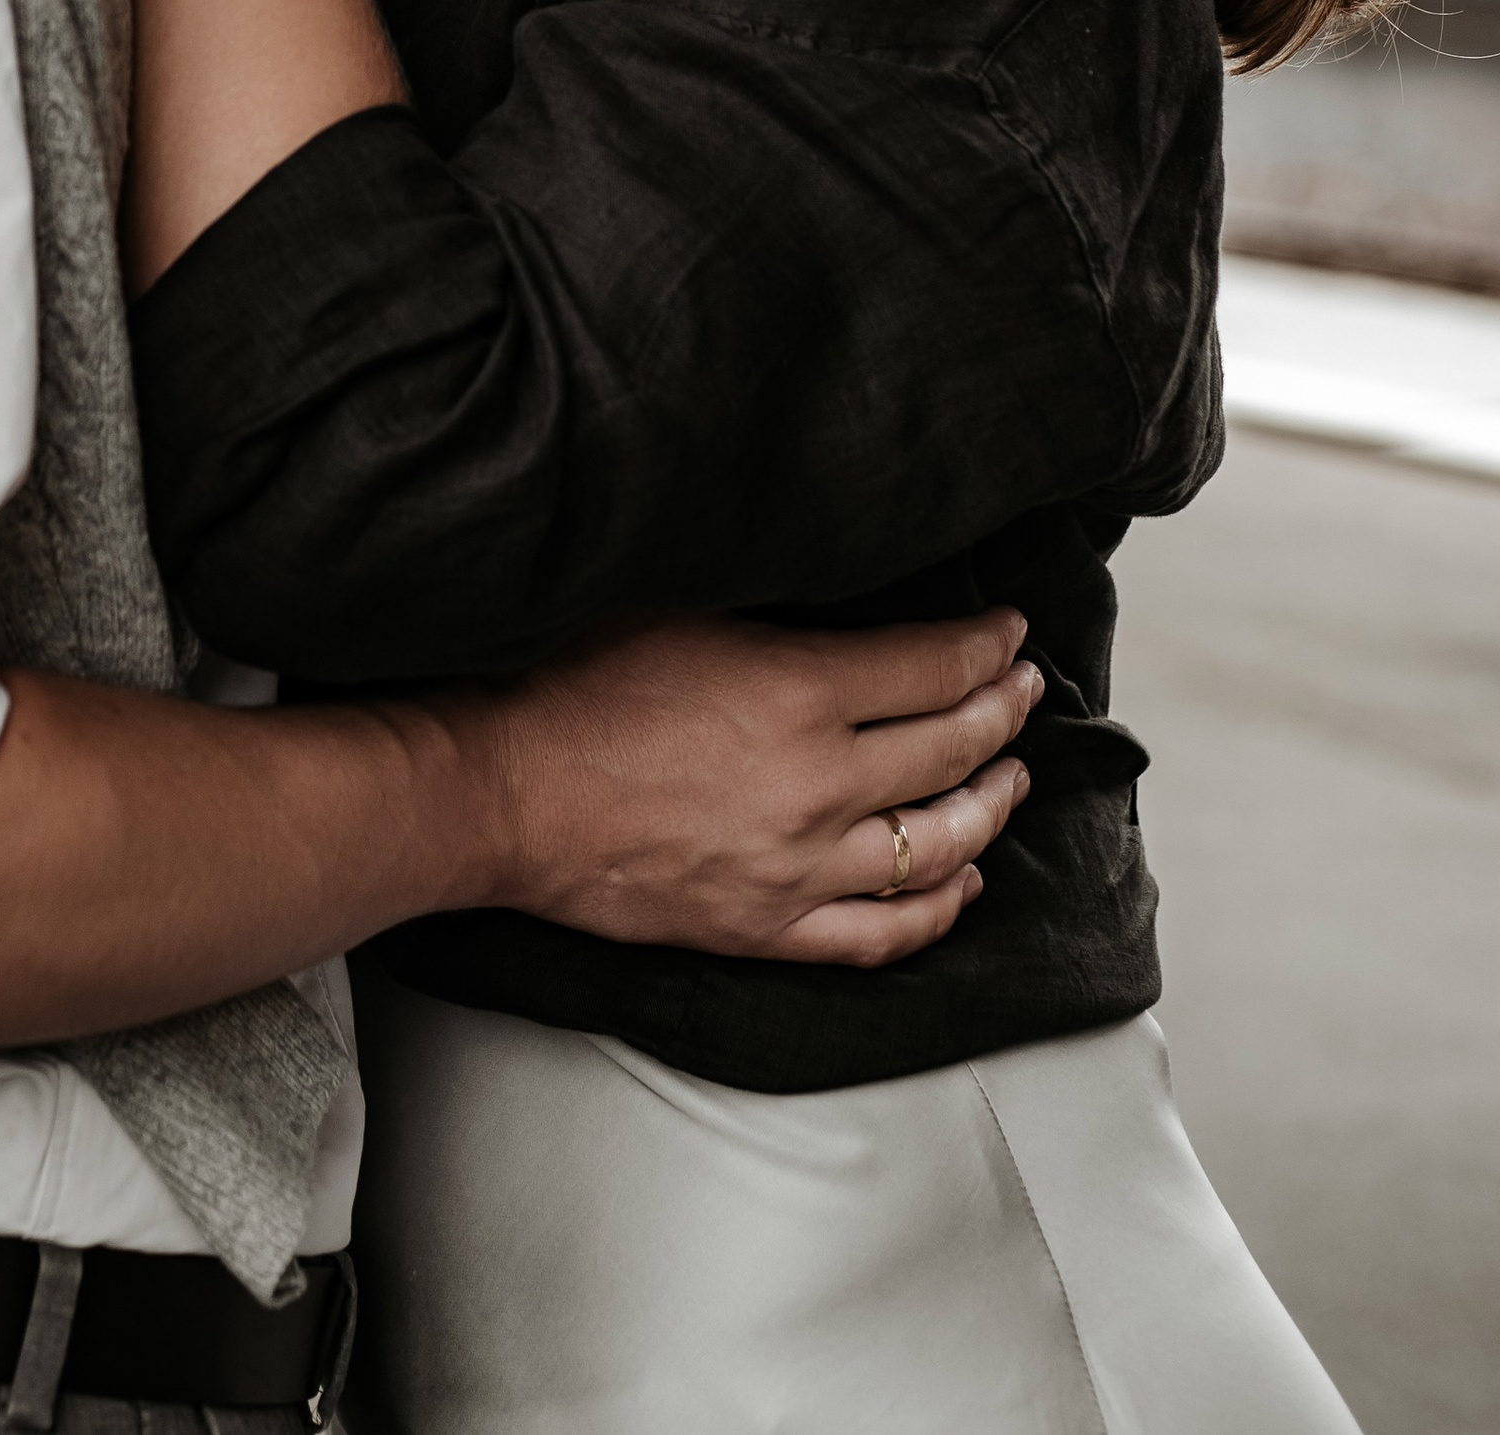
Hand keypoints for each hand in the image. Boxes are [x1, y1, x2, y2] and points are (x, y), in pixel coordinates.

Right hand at [442, 607, 1045, 966]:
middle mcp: (818, 786)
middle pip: (951, 751)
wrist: (503, 793)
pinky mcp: (769, 929)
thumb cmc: (572, 682)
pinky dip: (940, 906)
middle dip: (1002, 715)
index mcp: (799, 692)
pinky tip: (964, 879)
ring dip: (990, 807)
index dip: (985, 648)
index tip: (1010, 634)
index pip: (933, 669)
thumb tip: (847, 596)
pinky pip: (883, 932)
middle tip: (1025, 691)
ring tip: (1011, 777)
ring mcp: (799, 869)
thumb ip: (775, 610)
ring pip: (938, 846)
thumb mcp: (680, 606)